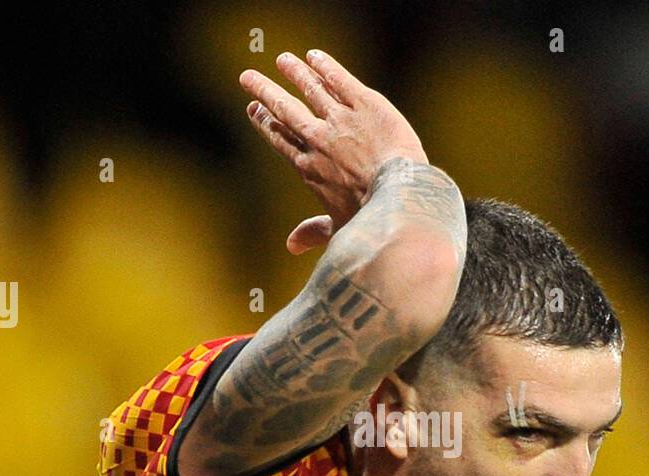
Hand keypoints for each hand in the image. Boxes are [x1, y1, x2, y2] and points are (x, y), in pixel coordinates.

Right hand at [239, 49, 429, 253]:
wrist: (401, 196)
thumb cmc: (372, 220)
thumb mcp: (339, 228)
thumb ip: (314, 232)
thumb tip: (291, 246)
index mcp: (309, 168)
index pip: (281, 139)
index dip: (265, 123)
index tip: (254, 109)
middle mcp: (319, 140)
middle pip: (285, 110)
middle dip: (265, 92)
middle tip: (247, 78)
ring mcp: (341, 119)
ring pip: (311, 89)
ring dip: (295, 73)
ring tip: (283, 60)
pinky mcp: (366, 104)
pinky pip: (340, 80)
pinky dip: (325, 66)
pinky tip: (315, 56)